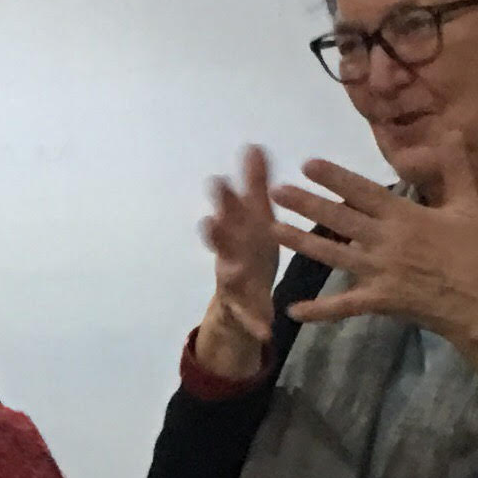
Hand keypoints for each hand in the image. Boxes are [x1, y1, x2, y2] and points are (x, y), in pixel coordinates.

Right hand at [192, 147, 280, 381]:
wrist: (242, 300)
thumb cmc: (250, 249)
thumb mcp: (255, 218)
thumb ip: (254, 185)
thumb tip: (254, 145)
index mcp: (236, 232)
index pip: (228, 212)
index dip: (223, 198)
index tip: (219, 180)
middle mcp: (229, 255)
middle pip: (220, 242)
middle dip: (215, 232)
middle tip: (210, 221)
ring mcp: (234, 284)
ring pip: (229, 277)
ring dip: (229, 273)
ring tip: (231, 271)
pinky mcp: (246, 310)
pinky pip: (252, 319)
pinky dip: (257, 324)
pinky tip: (267, 332)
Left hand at [270, 125, 477, 397]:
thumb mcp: (469, 205)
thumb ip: (454, 168)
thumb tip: (450, 129)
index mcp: (406, 216)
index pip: (363, 191)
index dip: (334, 177)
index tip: (308, 163)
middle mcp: (387, 241)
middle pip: (340, 219)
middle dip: (306, 204)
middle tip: (275, 191)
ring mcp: (381, 273)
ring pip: (333, 256)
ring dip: (301, 243)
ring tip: (273, 230)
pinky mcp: (381, 301)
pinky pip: (345, 307)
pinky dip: (319, 310)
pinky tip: (293, 310)